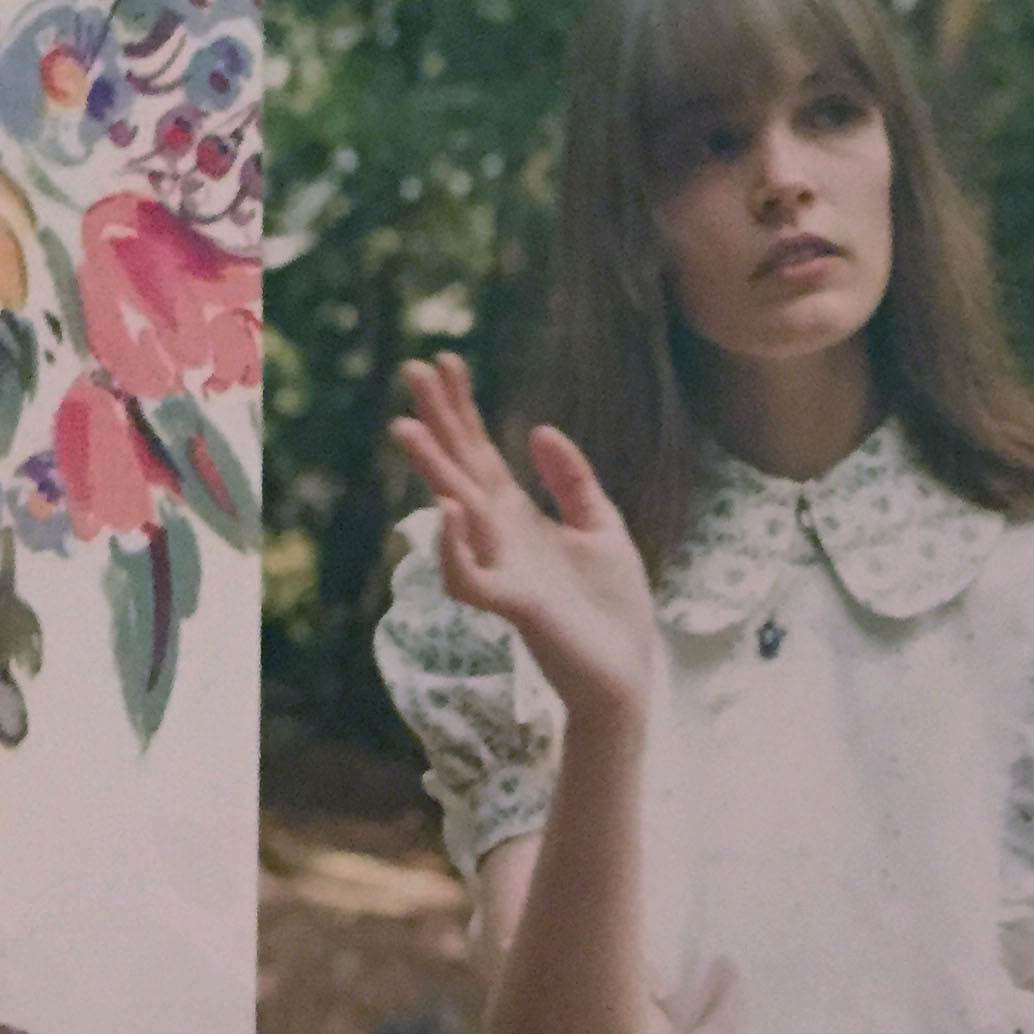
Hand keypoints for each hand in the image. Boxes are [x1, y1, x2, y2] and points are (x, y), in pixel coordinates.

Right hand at [390, 353, 656, 727]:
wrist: (626, 672)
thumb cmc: (612, 607)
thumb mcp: (602, 527)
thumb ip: (573, 481)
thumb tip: (538, 429)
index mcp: (520, 517)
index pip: (481, 454)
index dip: (463, 409)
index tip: (445, 361)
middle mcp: (501, 537)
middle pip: (461, 469)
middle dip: (439, 422)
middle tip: (413, 370)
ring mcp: (502, 569)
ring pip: (454, 513)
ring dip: (432, 472)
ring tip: (407, 428)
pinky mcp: (513, 606)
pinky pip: (469, 576)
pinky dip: (455, 546)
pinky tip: (450, 509)